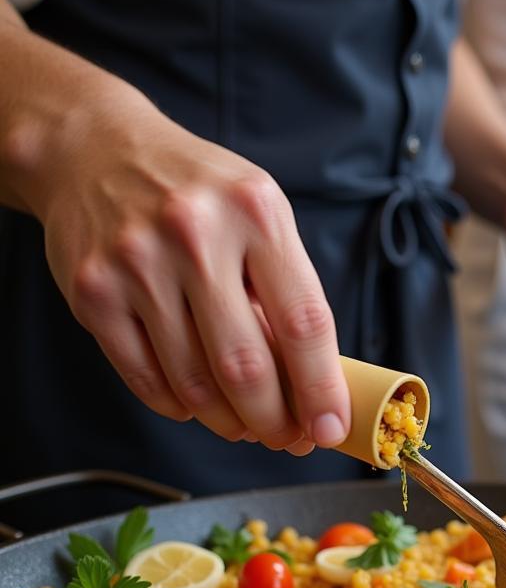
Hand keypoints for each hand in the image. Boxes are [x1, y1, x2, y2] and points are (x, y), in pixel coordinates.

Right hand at [26, 92, 349, 454]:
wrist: (93, 149)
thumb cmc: (199, 197)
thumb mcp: (259, 219)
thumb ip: (286, 294)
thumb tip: (312, 390)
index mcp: (256, 213)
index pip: (304, 323)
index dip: (321, 390)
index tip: (331, 429)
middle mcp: (195, 234)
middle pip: (246, 366)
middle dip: (274, 420)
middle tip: (287, 438)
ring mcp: (137, 262)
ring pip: (195, 383)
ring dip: (228, 421)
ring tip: (245, 424)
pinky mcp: (93, 290)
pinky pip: (147, 379)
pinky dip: (180, 406)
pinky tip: (196, 403)